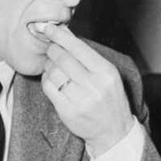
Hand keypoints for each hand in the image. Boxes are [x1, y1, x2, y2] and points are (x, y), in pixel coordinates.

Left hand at [41, 24, 132, 156]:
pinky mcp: (67, 111)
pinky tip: (51, 78)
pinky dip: (46, 79)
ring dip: (48, 64)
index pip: (79, 48)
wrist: (114, 132)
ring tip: (52, 64)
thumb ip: (89, 56)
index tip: (50, 28)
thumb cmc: (110, 99)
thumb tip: (66, 35)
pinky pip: (49, 88)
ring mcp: (80, 100)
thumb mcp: (108, 75)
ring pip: (54, 72)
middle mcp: (94, 85)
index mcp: (106, 72)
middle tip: (50, 46)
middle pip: (63, 58)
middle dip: (52, 49)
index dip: (61, 36)